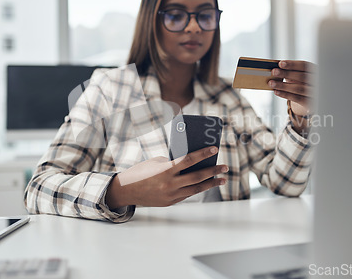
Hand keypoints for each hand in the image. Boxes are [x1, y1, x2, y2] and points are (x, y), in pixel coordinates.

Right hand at [105, 146, 227, 207]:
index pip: (189, 160)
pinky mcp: (170, 202)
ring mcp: (171, 195)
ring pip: (196, 189)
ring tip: (221, 179)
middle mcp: (170, 184)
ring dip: (210, 183)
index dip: (203, 154)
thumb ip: (173, 163)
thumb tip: (192, 163)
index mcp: (165, 170)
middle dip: (213, 171)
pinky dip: (197, 188)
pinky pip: (187, 194)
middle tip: (225, 167)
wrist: (126, 191)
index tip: (215, 149)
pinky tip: (205, 184)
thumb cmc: (141, 172)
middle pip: (197, 177)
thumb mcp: (156, 162)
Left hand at [267, 60, 315, 115]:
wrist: (312, 97)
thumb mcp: (300, 74)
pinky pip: (297, 98)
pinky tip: (276, 91)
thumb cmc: (303, 82)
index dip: (292, 64)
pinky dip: (285, 94)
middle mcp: (317, 80)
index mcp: (315, 70)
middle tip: (274, 72)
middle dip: (286, 74)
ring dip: (283, 85)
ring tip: (271, 83)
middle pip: (302, 76)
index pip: (304, 65)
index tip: (280, 63)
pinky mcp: (310, 102)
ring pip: (298, 88)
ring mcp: (315, 92)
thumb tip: (276, 69)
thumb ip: (291, 71)